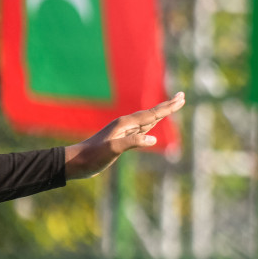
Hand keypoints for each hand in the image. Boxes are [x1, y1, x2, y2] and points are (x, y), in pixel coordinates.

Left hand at [64, 92, 185, 179]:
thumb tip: (153, 139)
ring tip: (172, 106)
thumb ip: (132, 143)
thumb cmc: (92, 156)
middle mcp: (126, 124)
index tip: (181, 98)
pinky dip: (152, 122)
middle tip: (182, 96)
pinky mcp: (122, 138)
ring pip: (148, 119)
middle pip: (152, 112)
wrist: (75, 162)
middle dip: (167, 105)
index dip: (167, 107)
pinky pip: (142, 127)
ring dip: (161, 112)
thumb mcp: (112, 150)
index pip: (152, 114)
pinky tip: (153, 123)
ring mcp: (124, 131)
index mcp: (125, 124)